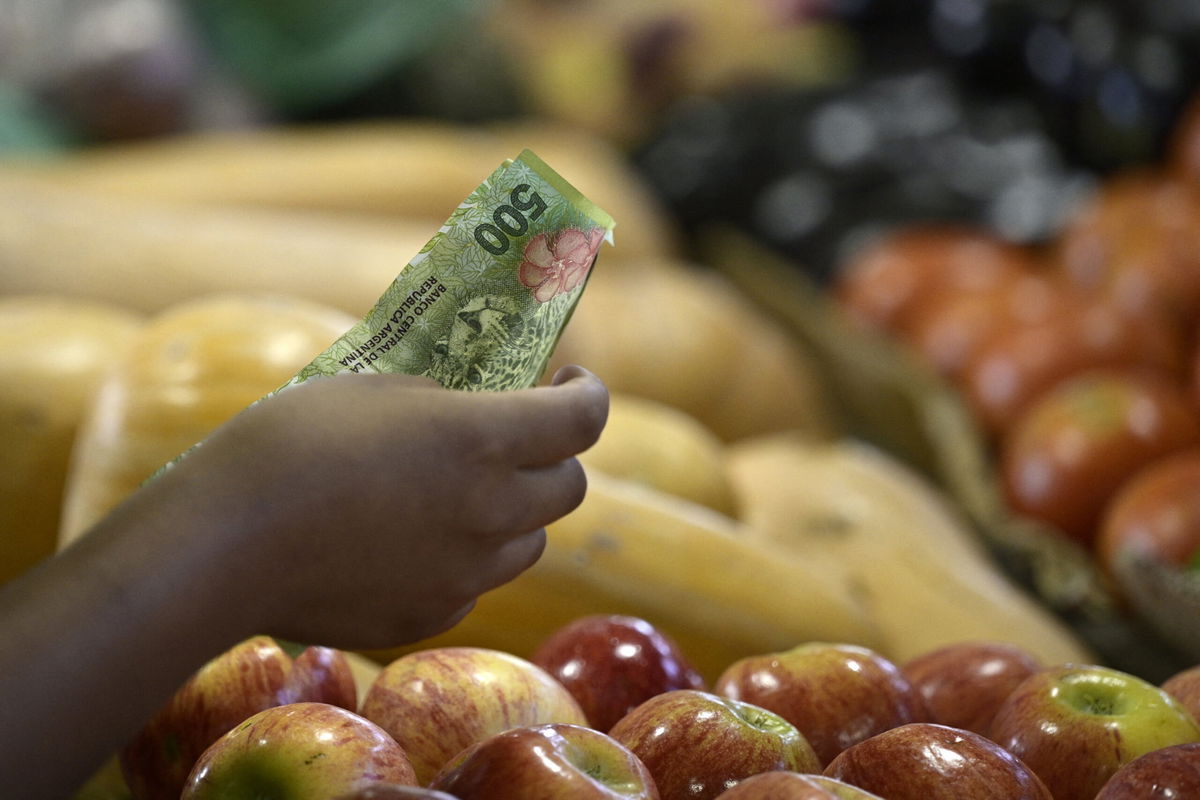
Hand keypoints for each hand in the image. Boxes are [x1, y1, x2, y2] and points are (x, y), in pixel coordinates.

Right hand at [164, 364, 608, 648]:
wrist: (226, 543)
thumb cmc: (293, 443)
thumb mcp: (379, 388)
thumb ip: (446, 401)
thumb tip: (474, 410)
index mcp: (485, 441)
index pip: (584, 418)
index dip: (588, 392)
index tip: (569, 380)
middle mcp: (492, 513)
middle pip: (569, 487)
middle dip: (554, 455)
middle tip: (520, 436)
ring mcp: (465, 574)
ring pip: (528, 543)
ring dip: (515, 512)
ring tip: (465, 490)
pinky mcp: (431, 614)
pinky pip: (476, 583)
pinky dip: (466, 557)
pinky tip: (415, 538)